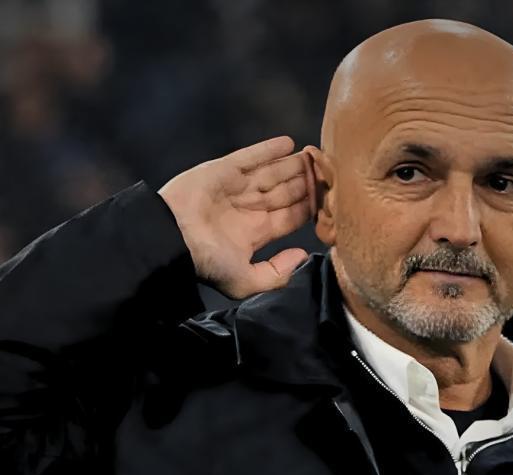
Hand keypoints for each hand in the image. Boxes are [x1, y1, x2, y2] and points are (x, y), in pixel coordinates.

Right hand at [158, 136, 315, 298]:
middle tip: (328, 172)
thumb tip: (302, 256)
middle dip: (306, 183)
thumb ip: (276, 274)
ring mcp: (236, 188)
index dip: (309, 208)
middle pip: (285, 192)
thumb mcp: (245, 281)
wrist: (170, 239)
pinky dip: (269, 149)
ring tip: (314, 156)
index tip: (330, 199)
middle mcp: (249, 208)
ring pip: (272, 173)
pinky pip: (251, 157)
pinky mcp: (223, 170)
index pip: (290, 216)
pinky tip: (290, 143)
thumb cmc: (206, 262)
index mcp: (256, 232)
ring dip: (293, 165)